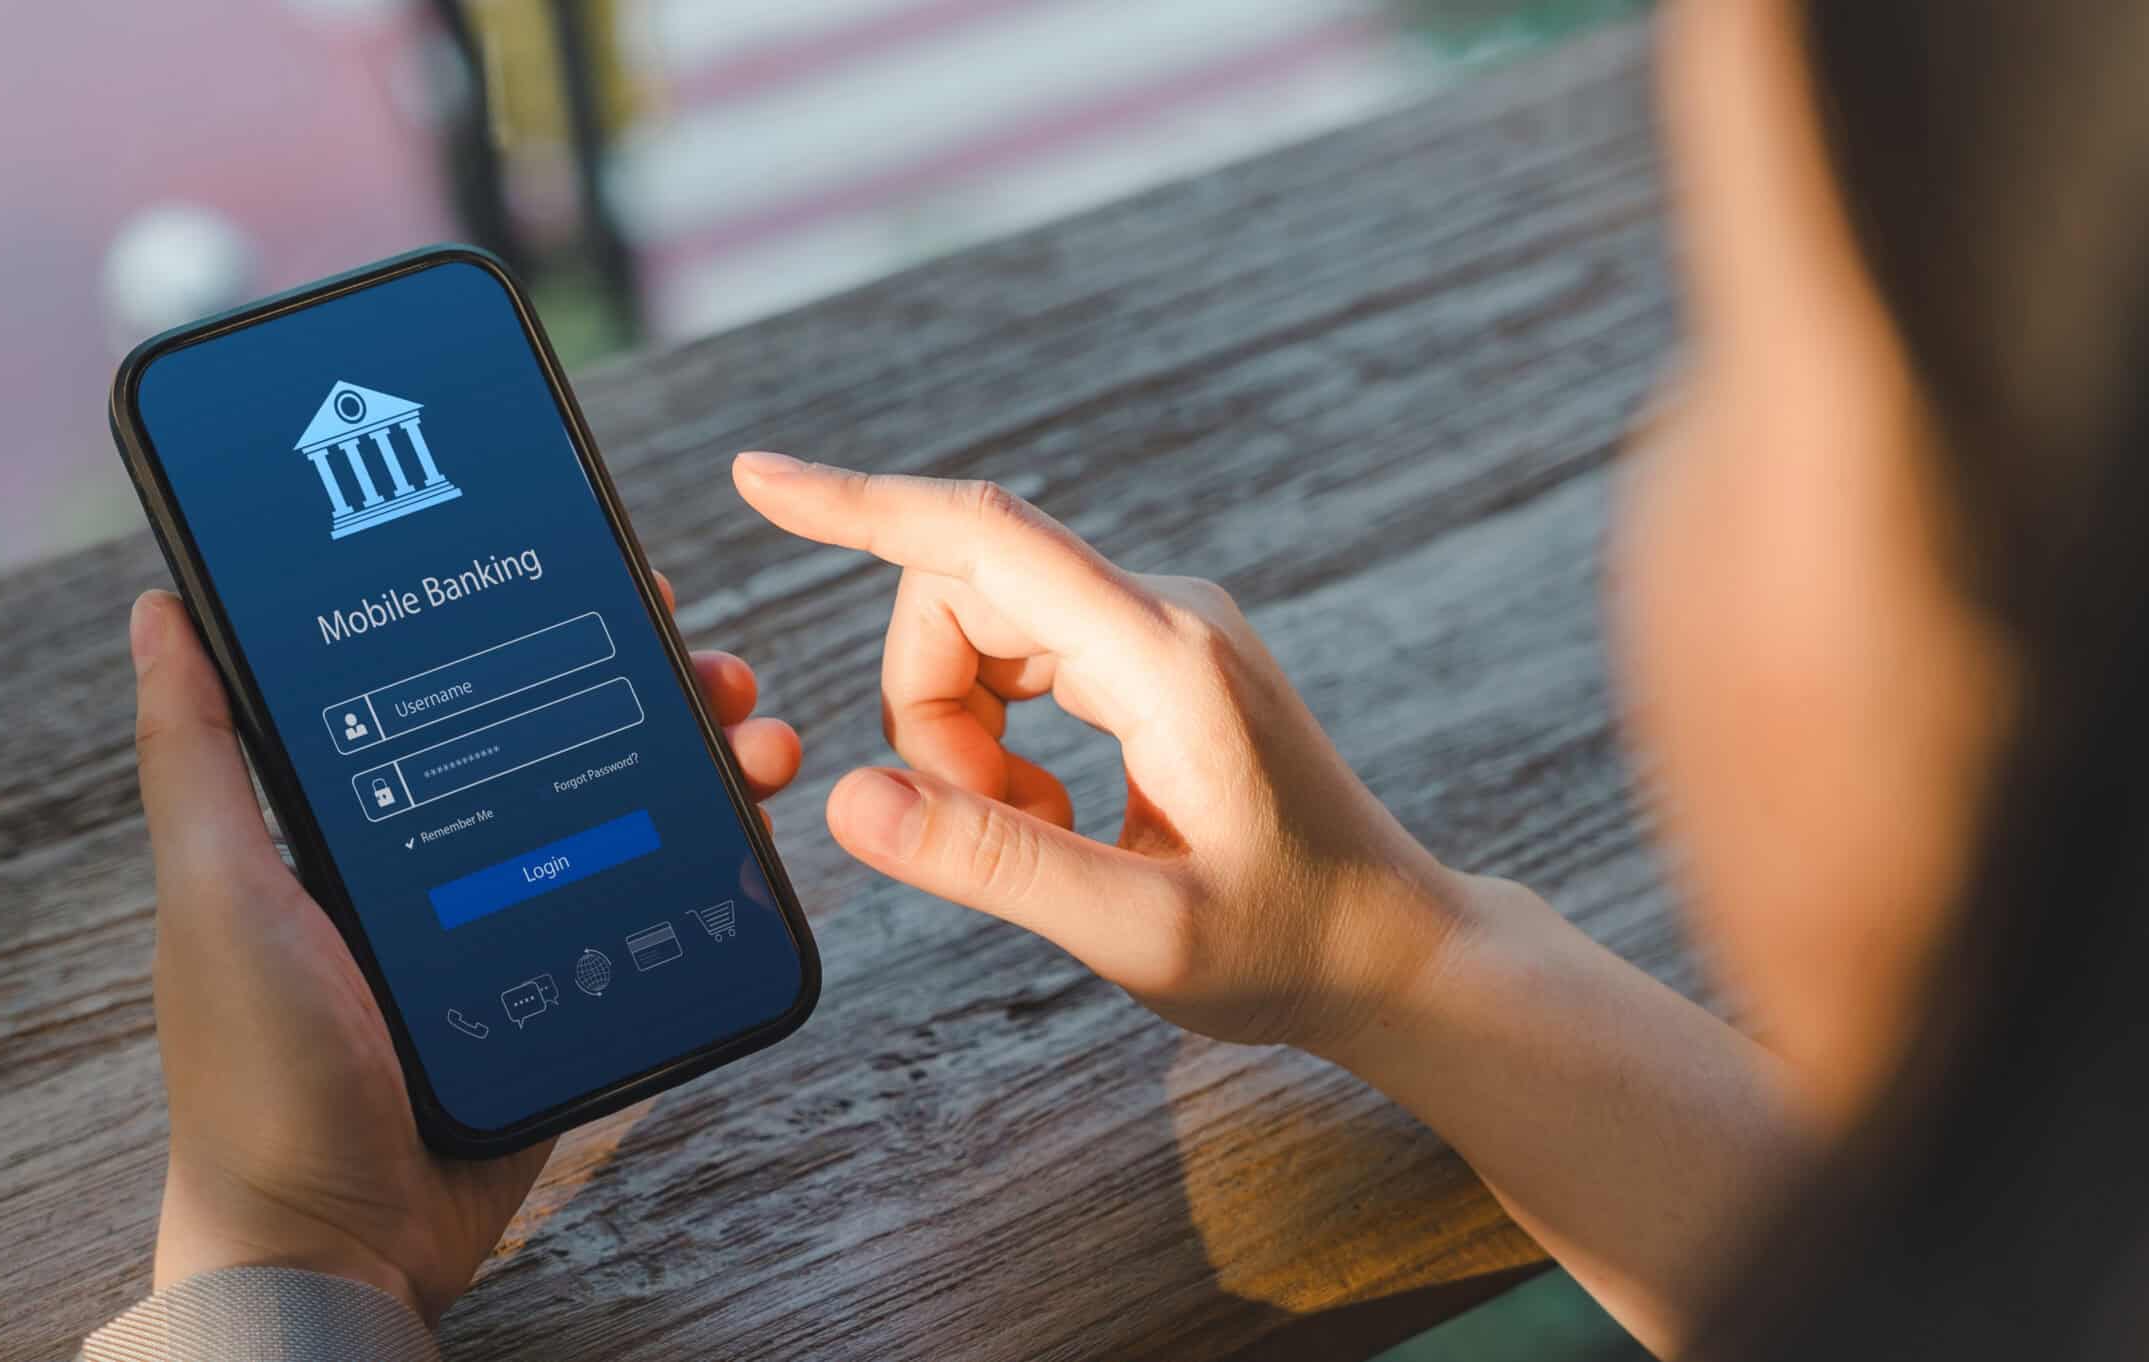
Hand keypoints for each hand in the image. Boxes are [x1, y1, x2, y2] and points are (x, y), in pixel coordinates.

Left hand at [125, 576, 800, 1323]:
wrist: (342, 1243)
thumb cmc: (258, 1073)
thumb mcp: (218, 894)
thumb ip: (196, 756)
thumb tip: (159, 606)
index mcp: (351, 820)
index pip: (452, 679)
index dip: (523, 614)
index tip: (593, 566)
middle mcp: (437, 861)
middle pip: (562, 731)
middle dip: (646, 680)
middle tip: (707, 659)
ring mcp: (509, 928)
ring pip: (625, 807)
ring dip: (702, 760)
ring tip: (757, 740)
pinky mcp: (567, 995)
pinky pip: (651, 905)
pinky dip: (713, 858)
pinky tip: (753, 827)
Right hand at [734, 452, 1481, 1054]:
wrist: (1389, 950)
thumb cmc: (1282, 948)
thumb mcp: (1135, 932)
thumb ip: (992, 863)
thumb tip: (849, 801)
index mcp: (1162, 660)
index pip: (983, 539)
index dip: (858, 505)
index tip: (759, 478)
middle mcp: (1164, 613)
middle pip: (962, 596)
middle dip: (927, 713)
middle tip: (991, 828)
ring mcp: (1163, 627)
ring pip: (982, 628)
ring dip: (963, 733)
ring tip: (1039, 830)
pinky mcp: (1157, 654)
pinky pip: (1024, 657)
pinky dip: (1000, 735)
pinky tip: (1059, 812)